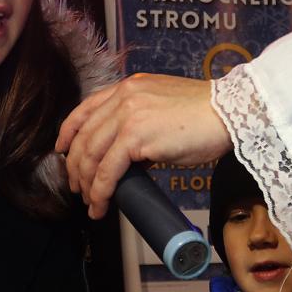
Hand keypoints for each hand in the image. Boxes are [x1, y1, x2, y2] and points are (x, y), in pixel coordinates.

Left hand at [55, 73, 231, 218]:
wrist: (229, 114)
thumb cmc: (205, 116)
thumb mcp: (163, 108)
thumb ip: (141, 122)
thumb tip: (130, 156)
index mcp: (128, 87)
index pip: (86, 108)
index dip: (68, 132)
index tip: (62, 149)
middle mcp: (123, 97)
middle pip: (83, 135)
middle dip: (75, 166)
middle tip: (77, 187)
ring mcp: (128, 115)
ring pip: (91, 155)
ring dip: (86, 183)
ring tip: (90, 202)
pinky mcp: (136, 137)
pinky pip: (107, 171)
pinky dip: (100, 192)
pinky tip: (101, 204)